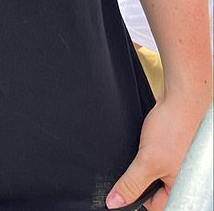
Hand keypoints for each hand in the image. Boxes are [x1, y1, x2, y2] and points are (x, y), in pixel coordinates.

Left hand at [105, 94, 209, 209]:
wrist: (182, 96)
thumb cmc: (175, 127)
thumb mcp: (148, 160)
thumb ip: (131, 183)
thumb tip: (115, 202)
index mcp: (181, 188)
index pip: (155, 206)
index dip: (136, 199)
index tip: (121, 191)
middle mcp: (182, 177)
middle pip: (154, 189)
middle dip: (140, 179)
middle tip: (136, 163)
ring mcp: (178, 161)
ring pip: (154, 171)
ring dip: (143, 163)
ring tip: (144, 148)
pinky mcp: (172, 147)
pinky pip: (156, 156)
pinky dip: (148, 150)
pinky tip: (147, 141)